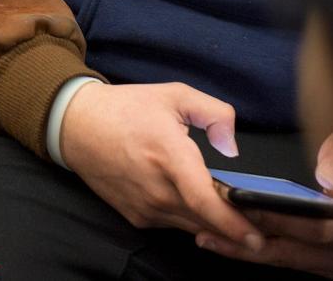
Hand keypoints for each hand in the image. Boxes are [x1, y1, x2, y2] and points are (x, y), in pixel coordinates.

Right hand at [61, 81, 262, 249]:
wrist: (77, 126)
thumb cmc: (126, 109)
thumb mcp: (175, 95)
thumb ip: (215, 114)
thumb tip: (231, 148)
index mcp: (168, 154)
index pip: (204, 201)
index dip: (233, 224)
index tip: (255, 237)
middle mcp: (156, 188)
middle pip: (206, 220)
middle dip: (234, 224)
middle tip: (255, 218)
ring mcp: (145, 206)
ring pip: (192, 226)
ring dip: (212, 221)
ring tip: (225, 205)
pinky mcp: (137, 217)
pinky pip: (174, 224)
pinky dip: (190, 217)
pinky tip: (193, 199)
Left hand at [194, 125, 332, 277]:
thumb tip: (325, 178)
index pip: (318, 227)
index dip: (279, 220)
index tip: (244, 207)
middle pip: (298, 250)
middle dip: (251, 239)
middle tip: (211, 227)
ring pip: (289, 260)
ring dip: (247, 250)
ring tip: (209, 237)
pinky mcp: (331, 264)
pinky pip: (290, 260)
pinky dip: (259, 250)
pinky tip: (228, 241)